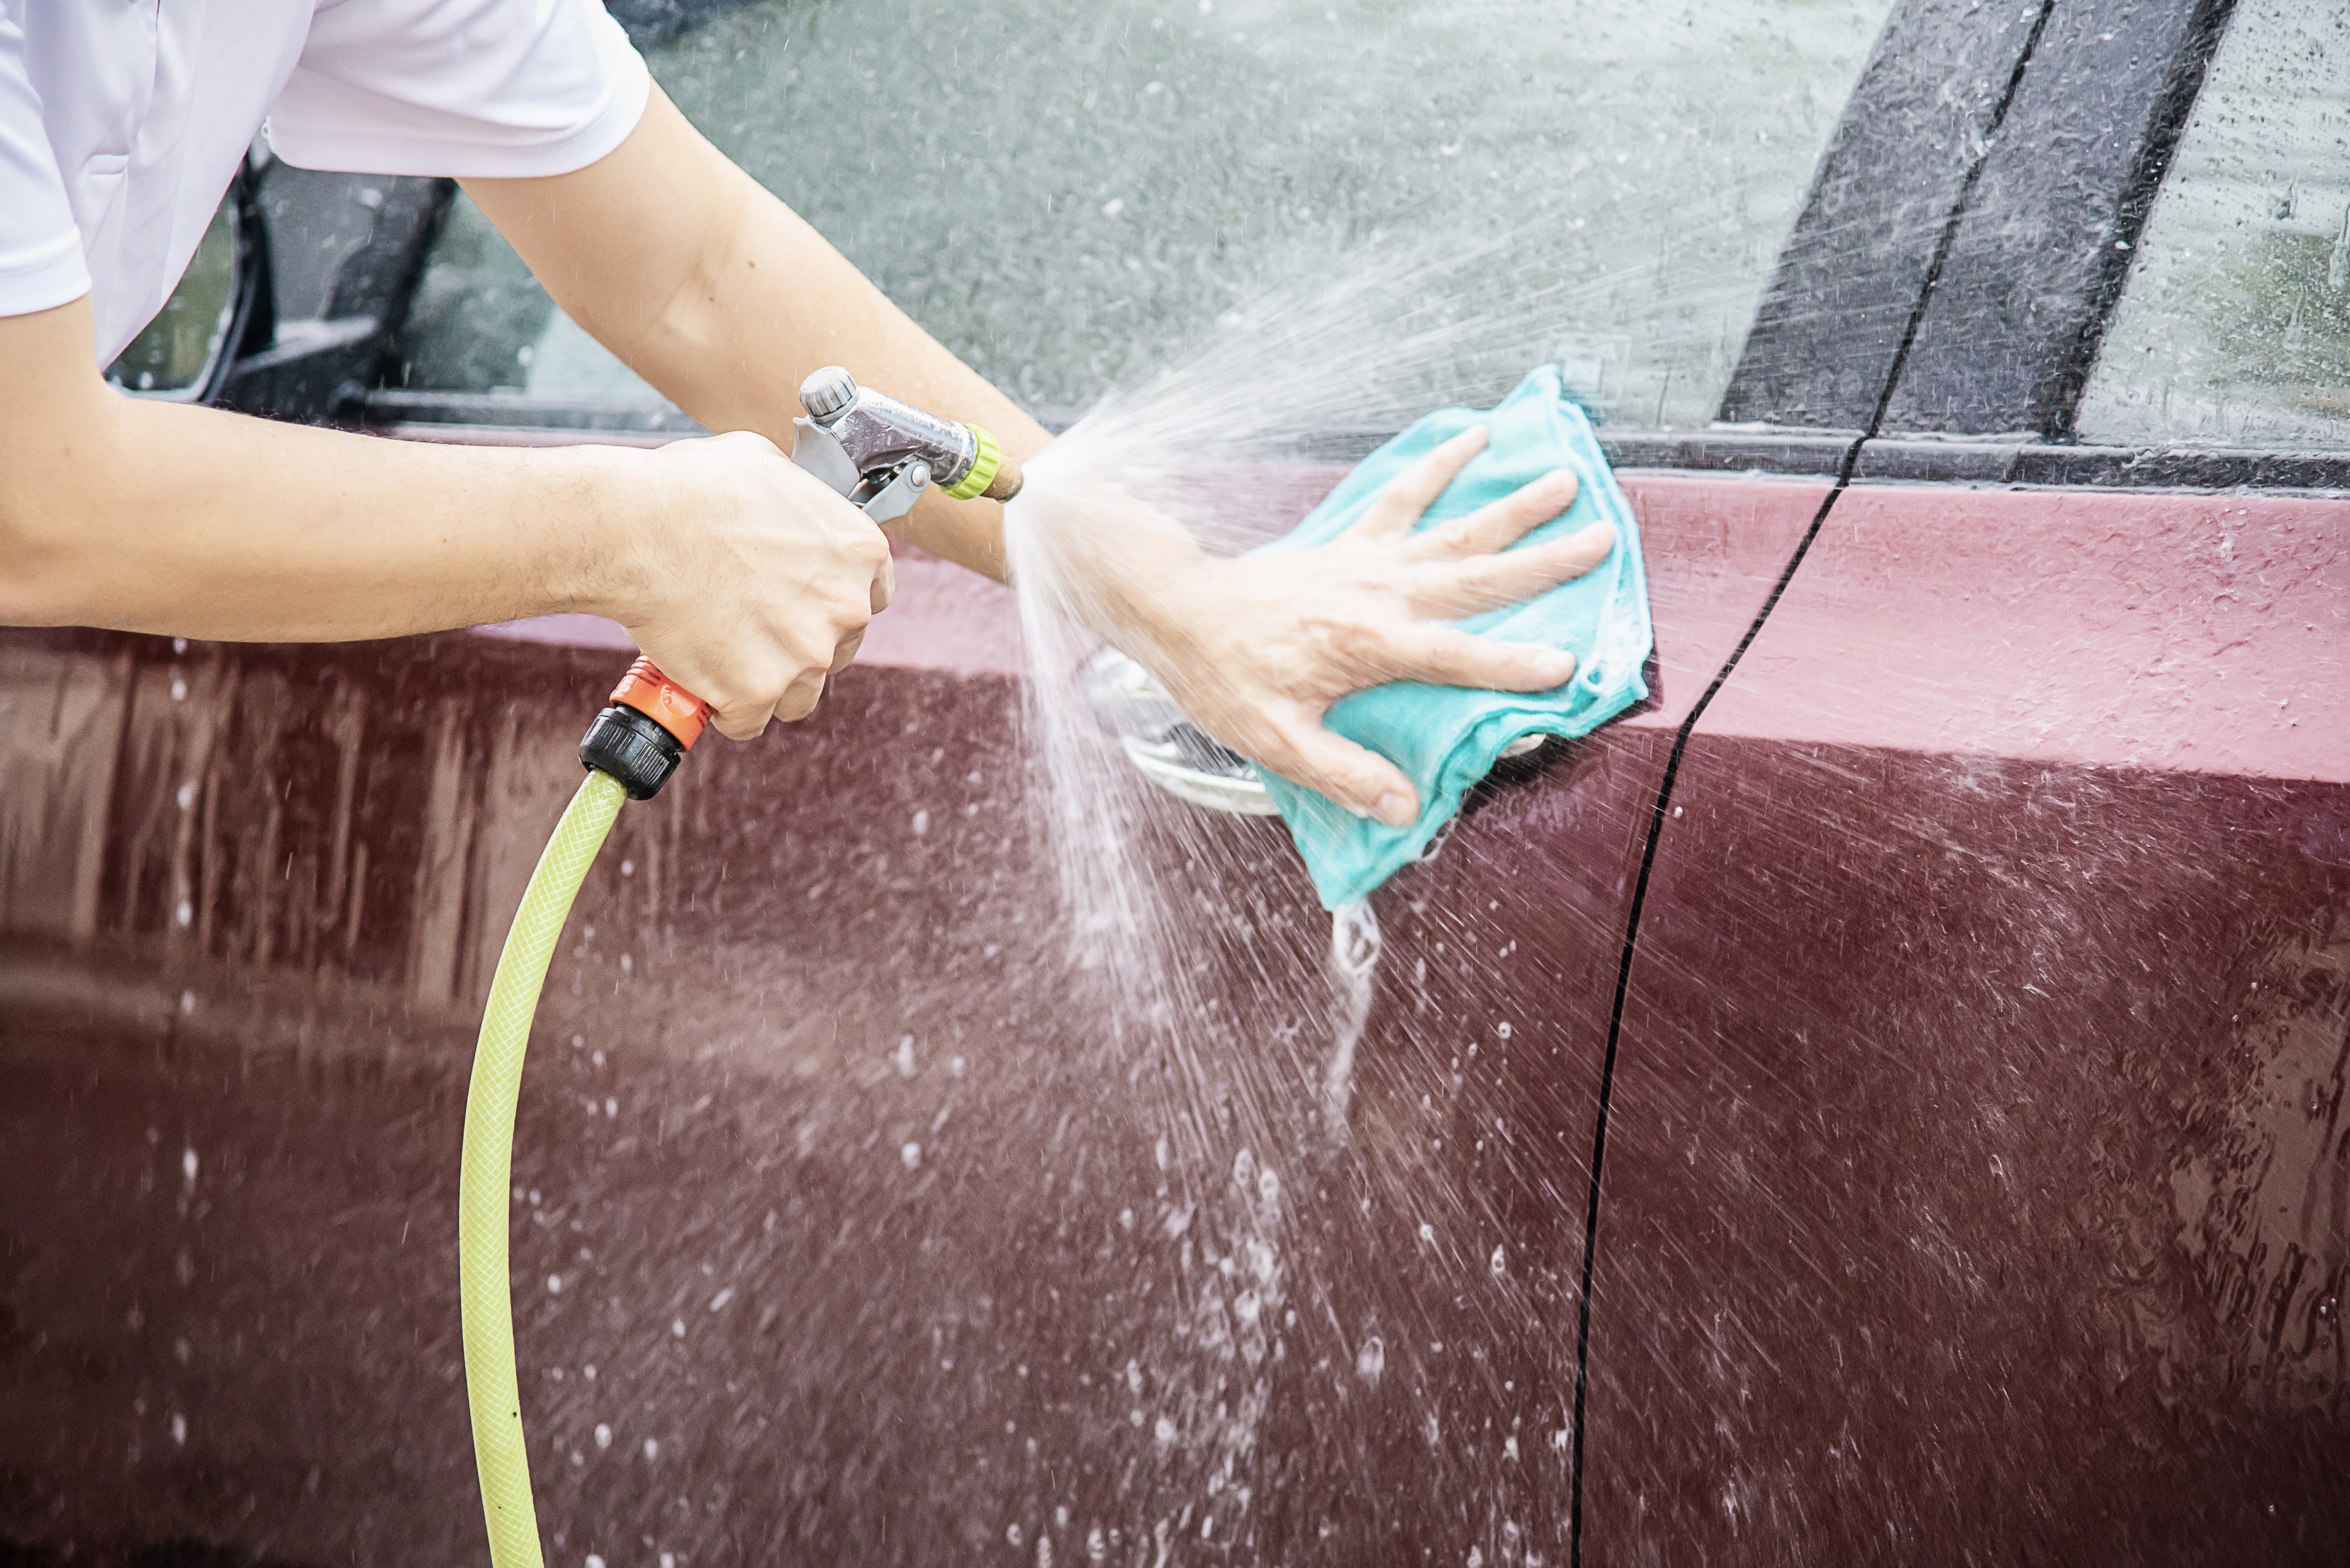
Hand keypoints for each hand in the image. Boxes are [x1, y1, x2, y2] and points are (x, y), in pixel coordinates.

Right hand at [604, 431, 893, 739]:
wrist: (635, 529)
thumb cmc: (689, 491)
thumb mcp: (763, 464)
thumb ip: (798, 500)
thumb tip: (793, 508)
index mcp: (860, 553)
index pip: (871, 598)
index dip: (829, 605)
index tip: (800, 606)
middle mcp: (847, 608)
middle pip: (836, 650)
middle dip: (796, 644)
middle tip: (747, 624)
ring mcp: (806, 655)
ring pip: (799, 693)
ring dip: (765, 682)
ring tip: (722, 652)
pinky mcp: (760, 693)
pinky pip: (750, 720)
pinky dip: (724, 708)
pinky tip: (700, 678)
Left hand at [1098, 427, 1615, 825]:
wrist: (1179, 612)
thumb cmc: (1225, 677)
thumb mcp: (1277, 741)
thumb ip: (1343, 775)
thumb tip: (1403, 808)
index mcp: (1368, 645)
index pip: (1455, 657)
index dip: (1510, 663)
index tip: (1564, 666)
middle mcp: (1378, 594)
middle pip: (1476, 578)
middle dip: (1543, 561)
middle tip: (1603, 540)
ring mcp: (1368, 562)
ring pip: (1455, 530)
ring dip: (1512, 506)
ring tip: (1566, 479)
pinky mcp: (1351, 542)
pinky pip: (1403, 494)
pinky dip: (1439, 464)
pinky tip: (1474, 437)